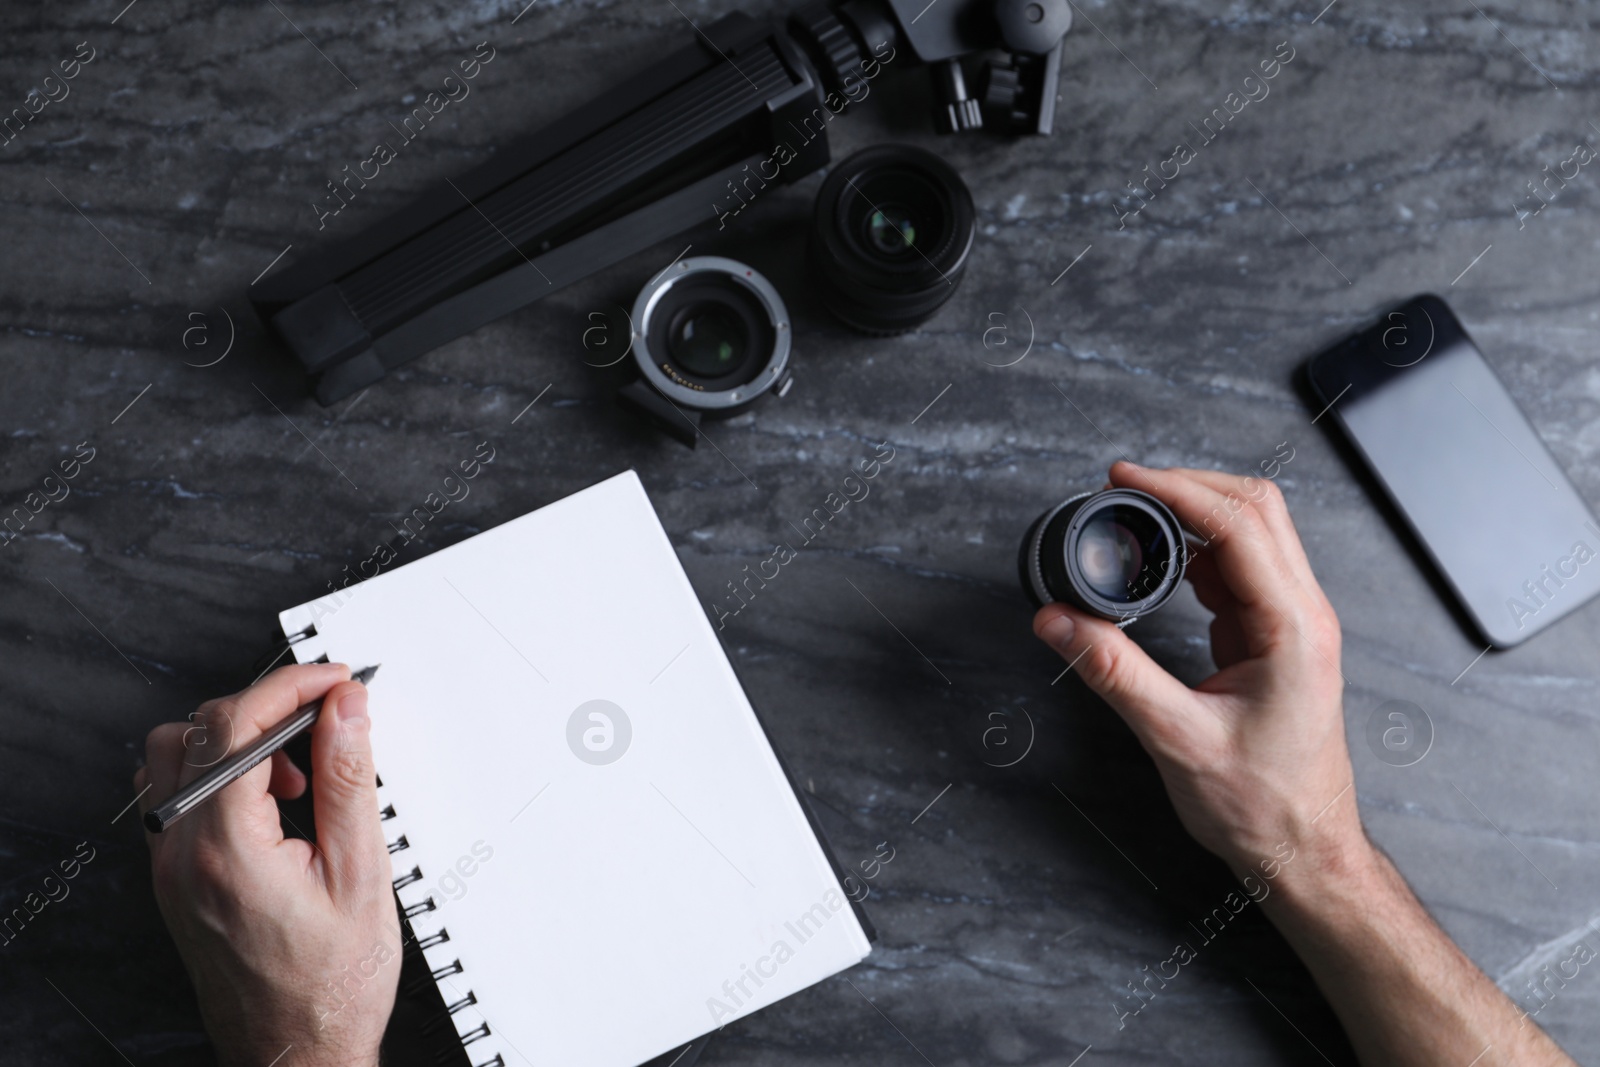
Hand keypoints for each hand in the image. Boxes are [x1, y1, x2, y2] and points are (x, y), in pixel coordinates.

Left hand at [136, 664, 399, 1066]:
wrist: (298, 1053)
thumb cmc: (334, 984)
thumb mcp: (362, 875)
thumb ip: (348, 781)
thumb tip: (345, 708)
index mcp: (227, 849)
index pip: (236, 725)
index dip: (290, 686)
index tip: (335, 680)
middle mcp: (182, 854)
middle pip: (196, 729)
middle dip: (265, 707)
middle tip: (326, 719)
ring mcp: (170, 869)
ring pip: (171, 757)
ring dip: (233, 741)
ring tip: (293, 773)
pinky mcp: (175, 881)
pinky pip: (173, 798)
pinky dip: (216, 775)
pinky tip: (266, 803)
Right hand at [1033, 463, 1578, 1065]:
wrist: (1304, 850)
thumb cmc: (1262, 806)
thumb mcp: (1177, 739)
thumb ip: (1115, 673)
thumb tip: (1058, 622)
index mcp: (1292, 629)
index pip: (1239, 526)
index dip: (1178, 491)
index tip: (1124, 478)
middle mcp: (1302, 615)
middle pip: (1255, 509)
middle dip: (1188, 486)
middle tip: (1123, 487)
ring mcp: (1291, 623)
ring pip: (1250, 533)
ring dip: (1194, 515)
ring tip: (1134, 520)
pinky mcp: (1273, 637)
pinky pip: (1238, 570)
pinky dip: (1197, 552)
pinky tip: (1160, 566)